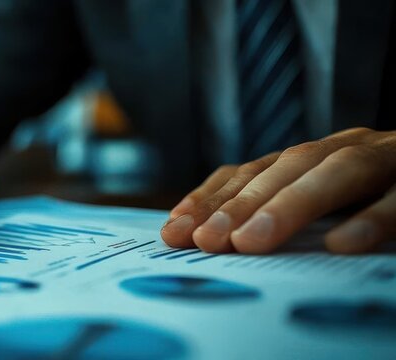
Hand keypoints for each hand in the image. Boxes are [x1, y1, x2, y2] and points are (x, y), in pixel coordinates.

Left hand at [161, 127, 395, 253]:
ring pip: (340, 170)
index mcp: (318, 157)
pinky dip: (377, 217)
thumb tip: (217, 243)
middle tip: (205, 241)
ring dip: (292, 204)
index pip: (254, 170)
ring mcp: (392, 158)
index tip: (175, 229)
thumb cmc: (382, 200)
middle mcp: (350, 148)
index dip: (212, 197)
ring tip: (253, 241)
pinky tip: (346, 244)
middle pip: (289, 166)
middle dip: (241, 203)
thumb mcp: (327, 207)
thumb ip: (286, 216)